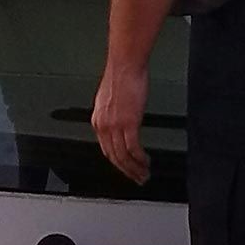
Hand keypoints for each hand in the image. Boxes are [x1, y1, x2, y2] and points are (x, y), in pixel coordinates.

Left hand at [92, 63, 150, 184]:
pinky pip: (133, 148)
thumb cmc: (121, 75)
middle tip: (136, 179)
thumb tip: (122, 120)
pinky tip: (146, 163)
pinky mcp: (128, 123)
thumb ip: (114, 113)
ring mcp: (115, 126)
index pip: (106, 148)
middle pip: (113, 156)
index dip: (117, 162)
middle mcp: (103, 125)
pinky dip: (140, 159)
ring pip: (123, 156)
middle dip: (126, 171)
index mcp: (98, 119)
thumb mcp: (112, 99)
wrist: (125, 65)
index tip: (126, 168)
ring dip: (134, 169)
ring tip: (144, 175)